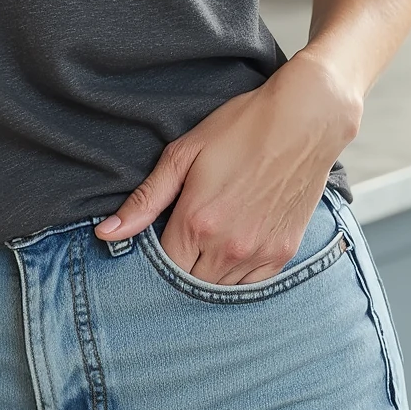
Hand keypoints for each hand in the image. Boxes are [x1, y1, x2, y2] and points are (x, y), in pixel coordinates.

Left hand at [94, 48, 361, 284]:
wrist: (305, 120)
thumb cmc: (242, 128)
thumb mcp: (184, 154)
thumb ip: (145, 199)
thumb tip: (105, 233)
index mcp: (197, 221)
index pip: (162, 266)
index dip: (154, 255)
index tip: (159, 236)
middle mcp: (228, 246)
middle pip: (189, 283)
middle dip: (179, 266)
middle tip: (183, 237)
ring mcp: (259, 253)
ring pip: (219, 288)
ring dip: (207, 273)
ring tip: (207, 241)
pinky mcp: (284, 253)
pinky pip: (251, 286)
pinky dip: (236, 276)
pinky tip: (232, 249)